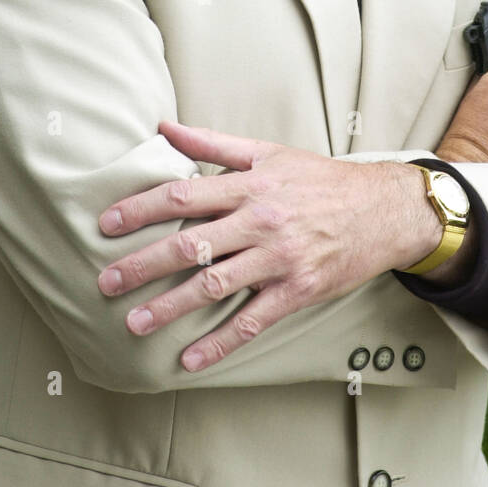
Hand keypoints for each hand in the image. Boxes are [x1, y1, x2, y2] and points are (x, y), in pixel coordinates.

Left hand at [96, 123, 440, 372]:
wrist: (382, 209)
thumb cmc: (319, 179)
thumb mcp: (268, 152)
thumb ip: (213, 143)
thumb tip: (163, 126)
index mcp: (250, 185)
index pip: (183, 196)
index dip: (141, 209)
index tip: (106, 224)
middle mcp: (261, 221)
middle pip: (191, 245)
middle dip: (143, 265)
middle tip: (105, 282)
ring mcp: (279, 259)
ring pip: (215, 286)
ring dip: (170, 308)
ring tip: (134, 324)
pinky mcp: (297, 290)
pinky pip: (252, 320)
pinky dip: (219, 342)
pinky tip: (189, 360)